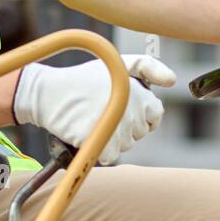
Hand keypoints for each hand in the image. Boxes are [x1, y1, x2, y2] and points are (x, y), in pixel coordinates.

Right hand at [12, 54, 176, 165]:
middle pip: (139, 132)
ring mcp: (116, 129)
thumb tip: (173, 80)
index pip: (155, 114)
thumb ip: (148, 66)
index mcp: (139, 94)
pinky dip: (99, 150)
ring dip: (111, 138)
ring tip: (92, 118)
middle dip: (125, 125)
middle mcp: (131, 112)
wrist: (47, 94)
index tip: (121, 106)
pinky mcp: (99, 142)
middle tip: (101, 110)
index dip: (141, 112)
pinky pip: (109, 156)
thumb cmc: (83, 79)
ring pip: (125, 146)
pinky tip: (88, 132)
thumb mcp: (117, 64)